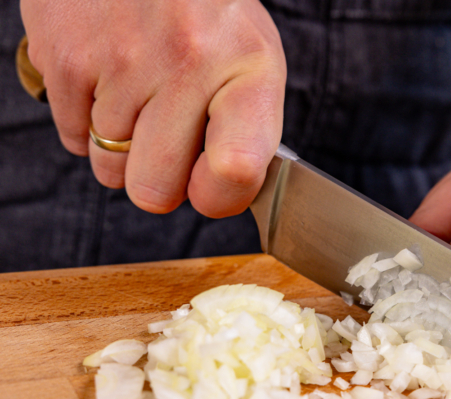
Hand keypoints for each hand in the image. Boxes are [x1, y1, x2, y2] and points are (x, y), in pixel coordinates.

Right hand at [20, 0, 285, 217]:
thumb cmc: (208, 17)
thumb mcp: (252, 62)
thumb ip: (246, 133)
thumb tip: (214, 197)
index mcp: (249, 68)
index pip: (234, 172)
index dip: (218, 197)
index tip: (211, 183)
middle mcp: (187, 62)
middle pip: (155, 191)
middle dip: (160, 178)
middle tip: (169, 137)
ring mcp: (122, 59)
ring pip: (110, 170)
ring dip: (123, 147)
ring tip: (141, 94)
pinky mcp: (66, 54)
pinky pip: (73, 139)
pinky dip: (88, 122)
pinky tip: (109, 80)